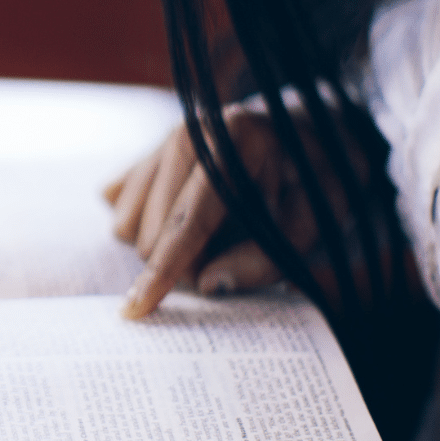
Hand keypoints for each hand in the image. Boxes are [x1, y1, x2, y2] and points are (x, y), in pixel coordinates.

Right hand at [108, 105, 323, 318]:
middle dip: (183, 263)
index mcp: (232, 140)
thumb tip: (210, 285)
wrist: (307, 133)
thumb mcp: (315, 219)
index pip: (188, 219)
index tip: (139, 308)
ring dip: (164, 247)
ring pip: (128, 221)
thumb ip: (267, 256)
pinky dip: (147, 227)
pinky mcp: (148, 154)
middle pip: (154, 228)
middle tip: (228, 262)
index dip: (165, 268)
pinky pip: (122, 206)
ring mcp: (162, 141)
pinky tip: (185, 220)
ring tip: (215, 237)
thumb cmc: (316, 177)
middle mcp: (188, 132)